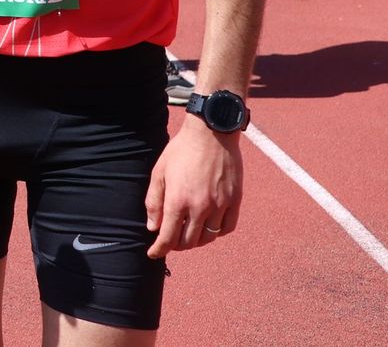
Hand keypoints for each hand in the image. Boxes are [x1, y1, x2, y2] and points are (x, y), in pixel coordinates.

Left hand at [144, 118, 242, 258]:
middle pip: (188, 241)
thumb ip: (154, 201)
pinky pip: (227, 228)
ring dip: (196, 241)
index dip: (159, 249)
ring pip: (208, 238)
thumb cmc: (181, 150)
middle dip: (176, 245)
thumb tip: (153, 227)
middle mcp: (200, 207)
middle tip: (170, 240)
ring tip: (188, 234)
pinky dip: (217, 233)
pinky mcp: (235, 201)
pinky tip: (209, 227)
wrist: (211, 133)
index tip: (154, 253)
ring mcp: (220, 205)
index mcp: (178, 200)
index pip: (168, 237)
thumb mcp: (159, 172)